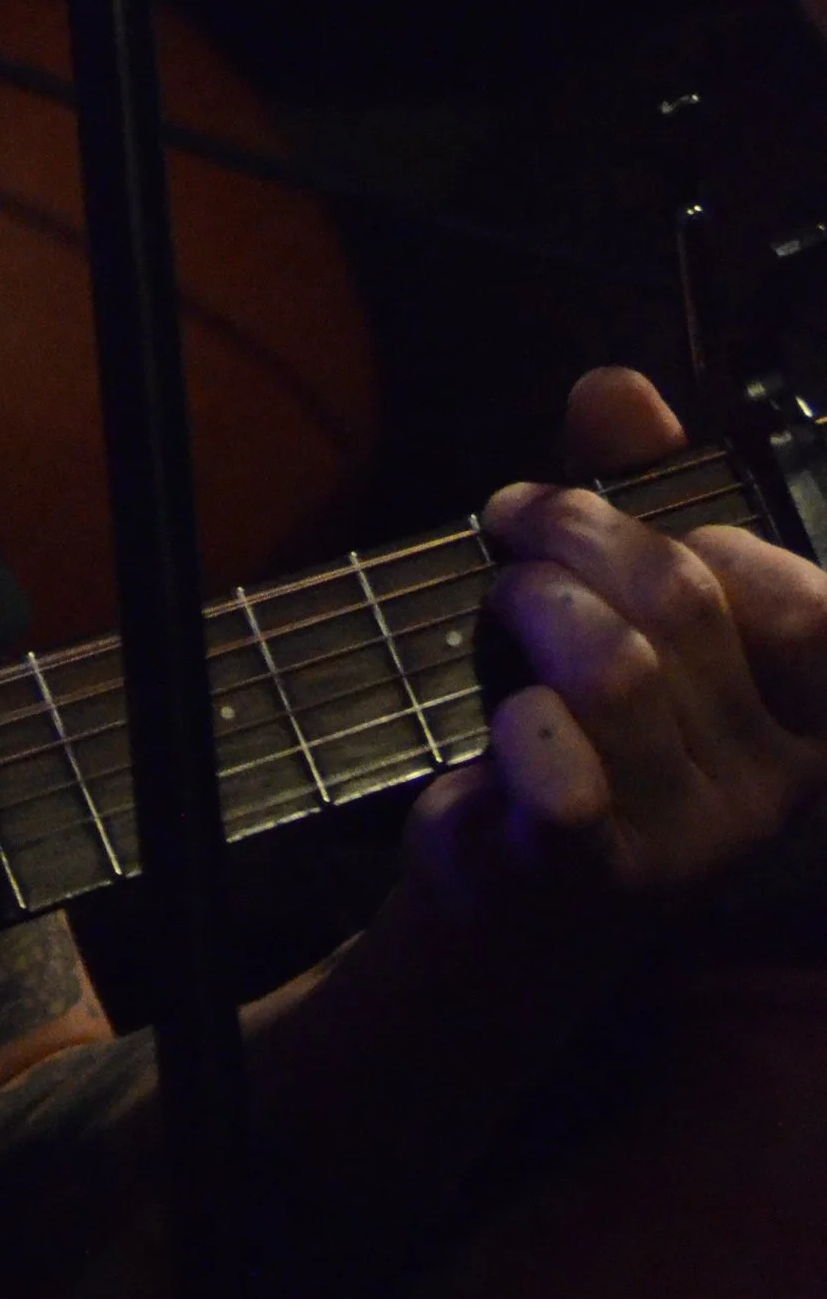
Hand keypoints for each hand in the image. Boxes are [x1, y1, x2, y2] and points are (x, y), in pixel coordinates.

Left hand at [405, 365, 826, 937]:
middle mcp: (772, 790)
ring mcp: (688, 839)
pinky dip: (514, 721)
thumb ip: (633, 490)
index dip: (718, 543)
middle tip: (516, 529)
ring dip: (531, 605)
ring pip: (615, 667)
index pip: (815, 614)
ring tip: (502, 613)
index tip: (639, 521)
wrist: (506, 910)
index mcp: (806, 723)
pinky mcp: (590, 873)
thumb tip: (620, 388)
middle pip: (686, 601)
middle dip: (577, 532)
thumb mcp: (618, 604)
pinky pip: (559, 765)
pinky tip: (502, 729)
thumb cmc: (580, 734)